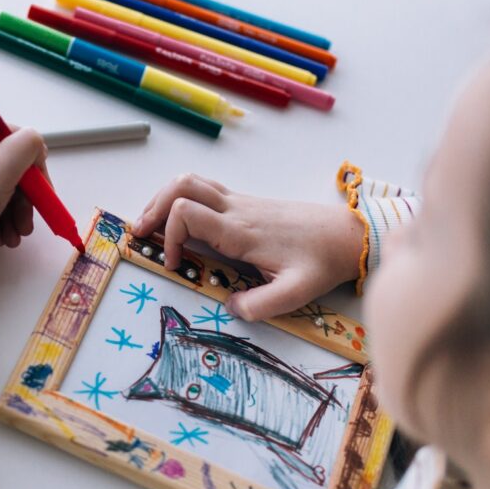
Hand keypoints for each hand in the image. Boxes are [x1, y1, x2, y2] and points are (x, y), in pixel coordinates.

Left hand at [0, 123, 49, 281]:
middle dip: (24, 198)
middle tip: (27, 222)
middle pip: (10, 165)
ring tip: (15, 237)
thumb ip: (26, 146)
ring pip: (2, 186)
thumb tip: (35, 142)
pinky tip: (2, 236)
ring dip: (15, 213)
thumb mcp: (2, 171)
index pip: (14, 137)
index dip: (32, 163)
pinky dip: (1, 217)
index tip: (40, 189)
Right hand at [132, 173, 363, 320]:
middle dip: (153, 208)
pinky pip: (203, 189)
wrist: (348, 234)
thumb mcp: (297, 291)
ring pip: (189, 181)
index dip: (170, 237)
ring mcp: (240, 202)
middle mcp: (236, 209)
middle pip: (180, 186)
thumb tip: (230, 307)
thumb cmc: (322, 260)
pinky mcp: (245, 203)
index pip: (186, 213)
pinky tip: (179, 221)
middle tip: (142, 234)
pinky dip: (181, 199)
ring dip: (164, 199)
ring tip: (152, 225)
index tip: (176, 264)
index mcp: (241, 231)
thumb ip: (262, 304)